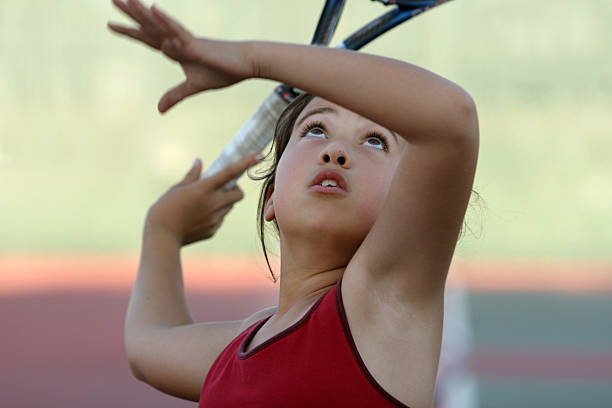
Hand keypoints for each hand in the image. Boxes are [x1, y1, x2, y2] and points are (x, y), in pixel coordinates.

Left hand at [108, 0, 254, 112]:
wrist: (245, 64)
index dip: (129, 32)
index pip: (147, 39)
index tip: (110, 25)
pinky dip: (165, 21)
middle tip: (112, 0)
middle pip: (148, 27)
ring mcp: (185, 41)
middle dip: (129, 15)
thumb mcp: (194, 87)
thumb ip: (175, 96)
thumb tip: (158, 110)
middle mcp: (177, 41)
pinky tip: (153, 9)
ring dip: (142, 12)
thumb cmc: (222, 71)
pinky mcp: (196, 44)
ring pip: (159, 25)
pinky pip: (178, 32)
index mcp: (175, 50)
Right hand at [145, 153, 261, 246]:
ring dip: (223, 202)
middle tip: (222, 189)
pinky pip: (220, 219)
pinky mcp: (213, 230)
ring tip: (202, 205)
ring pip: (229, 207)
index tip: (260, 155)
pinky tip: (197, 218)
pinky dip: (214, 216)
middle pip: (238, 194)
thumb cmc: (164, 209)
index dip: (246, 163)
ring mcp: (215, 219)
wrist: (161, 237)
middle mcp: (213, 203)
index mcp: (203, 189)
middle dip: (235, 190)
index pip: (230, 173)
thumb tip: (199, 161)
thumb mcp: (176, 189)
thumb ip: (192, 176)